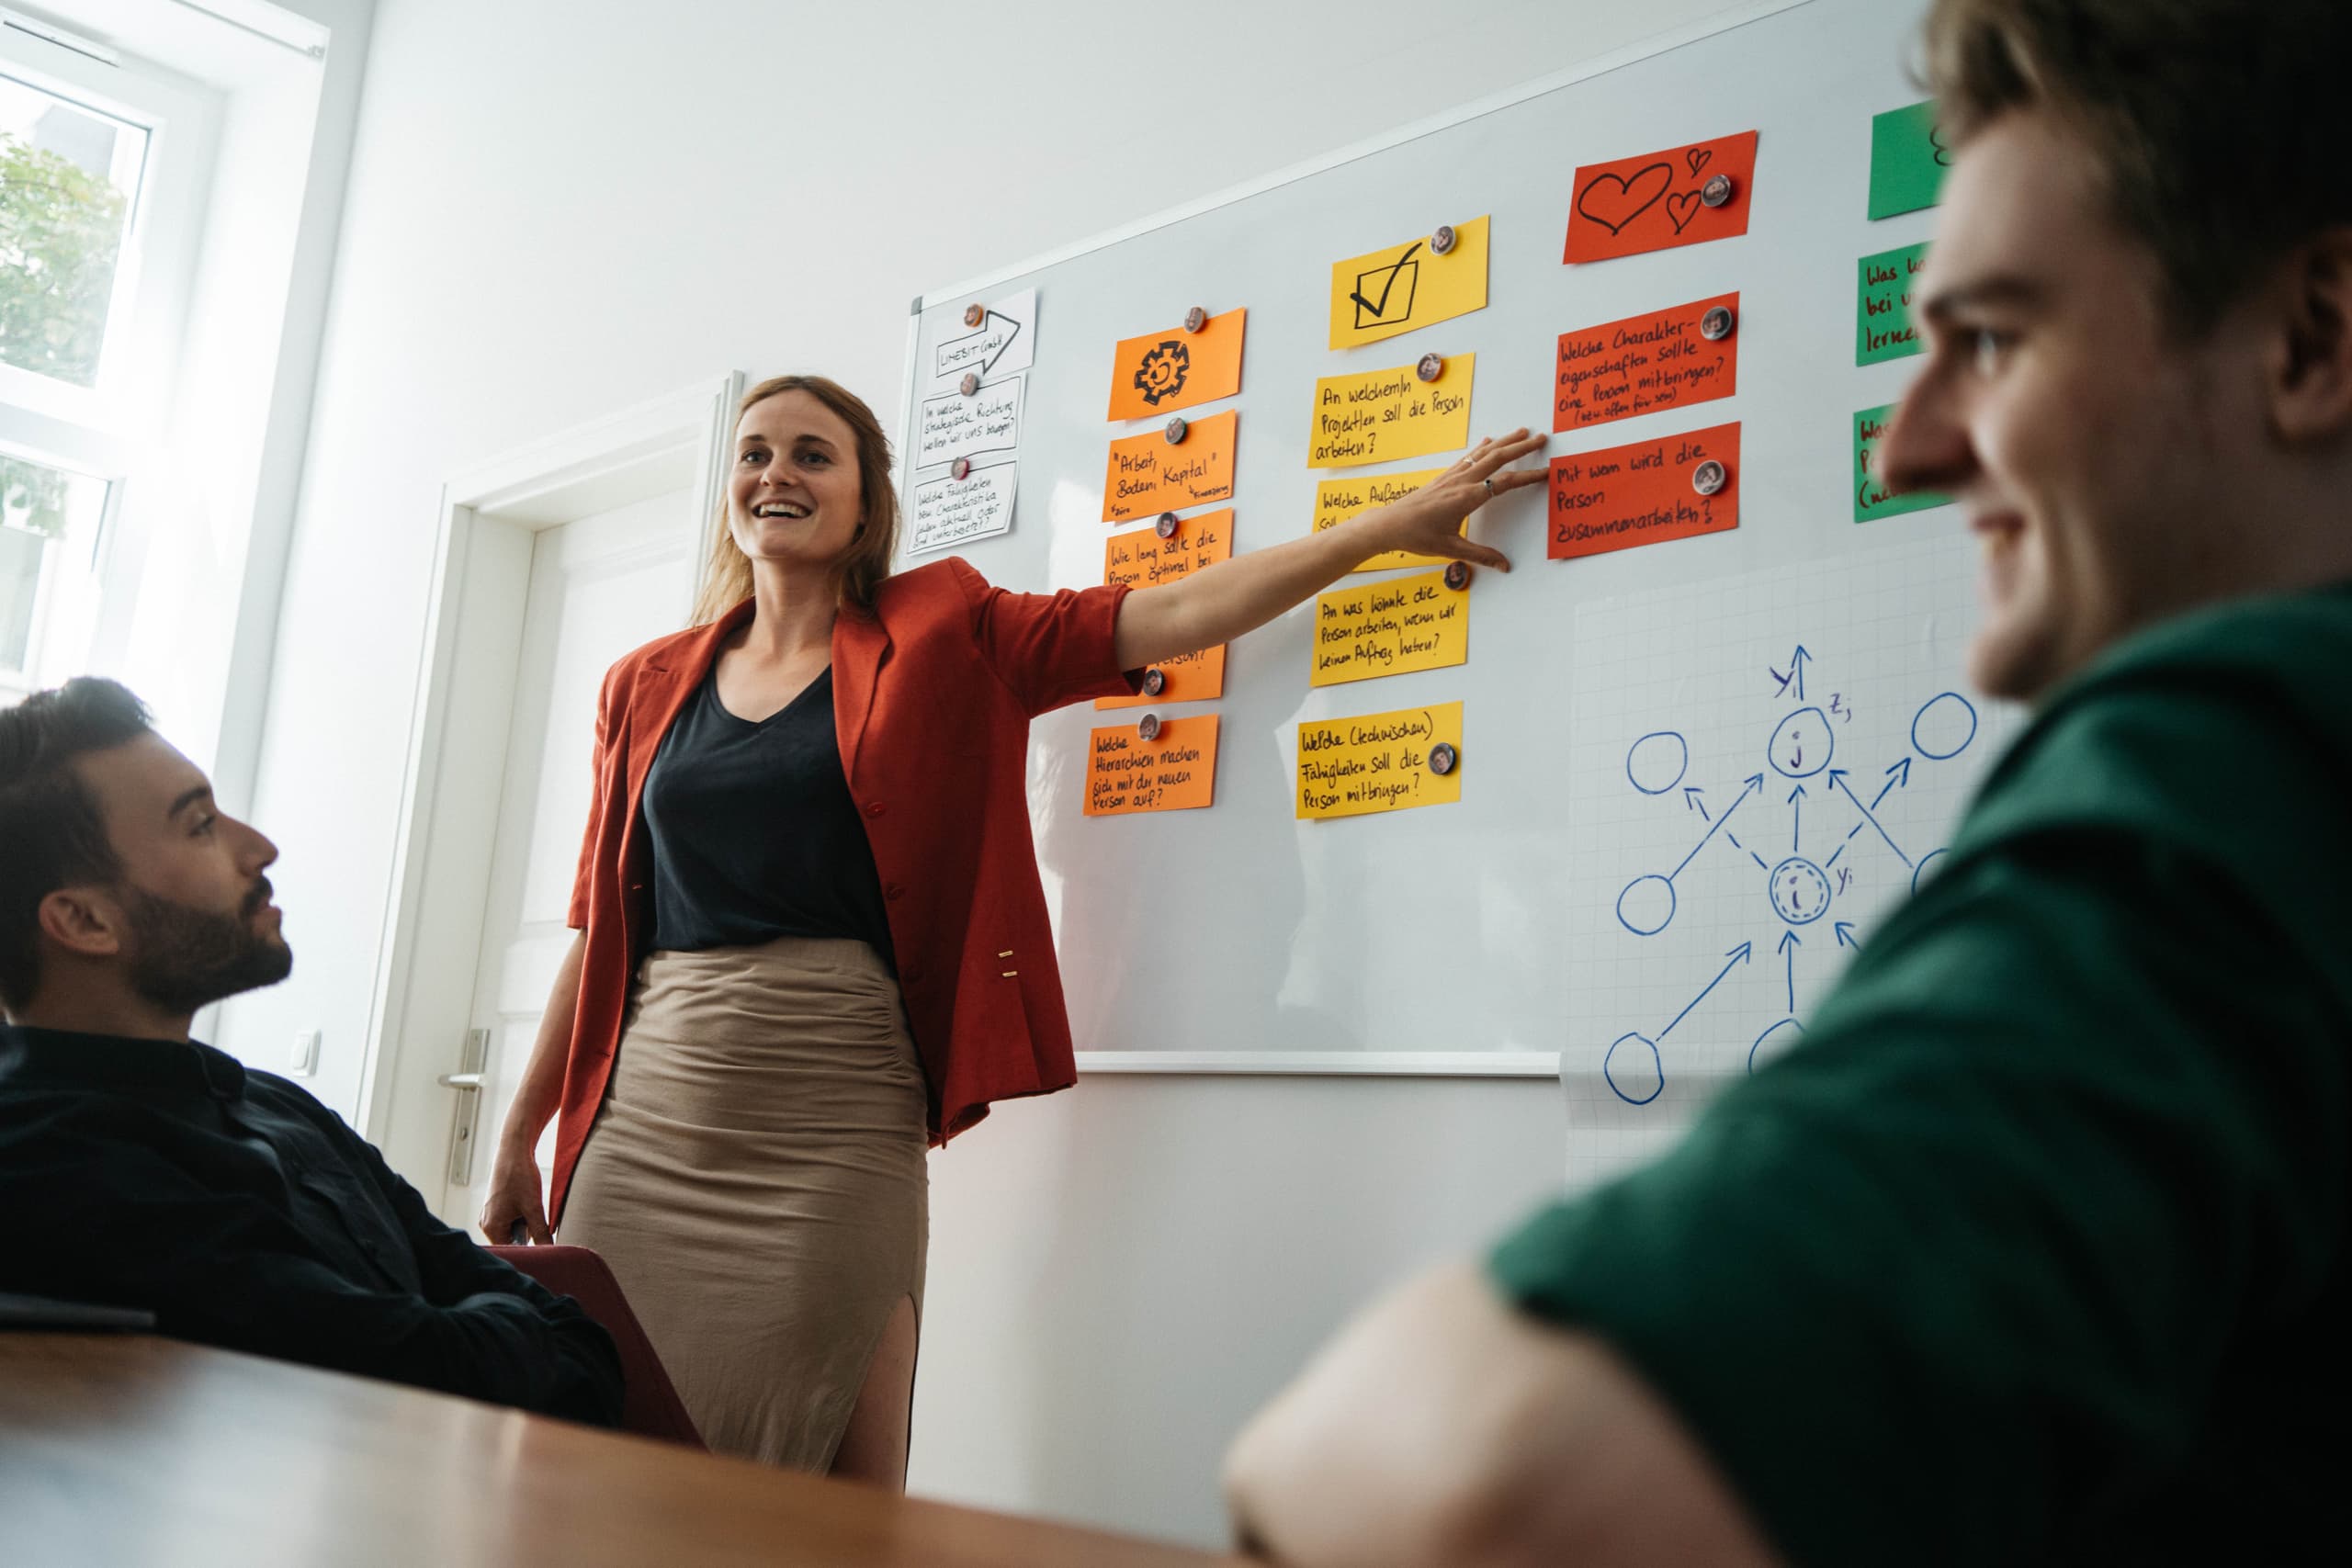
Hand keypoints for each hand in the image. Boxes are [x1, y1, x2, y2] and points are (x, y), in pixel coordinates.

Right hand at [479, 1142, 551, 1245]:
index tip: (542, 1247)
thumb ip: (541, 1233)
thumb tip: (551, 1251)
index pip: (510, 1251)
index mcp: (491, 1227)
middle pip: (511, 1241)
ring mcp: (490, 1214)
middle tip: (536, 1221)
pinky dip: (522, 1215)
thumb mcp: (534, 1207)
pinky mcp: (496, 1205)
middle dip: (527, 1235)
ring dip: (526, 1224)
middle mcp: (486, 1222)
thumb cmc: (520, 1176)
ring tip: (531, 1207)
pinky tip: (527, 1202)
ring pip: (513, 1229)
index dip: (528, 1251)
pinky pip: (511, 1219)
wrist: (514, 1150)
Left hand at [1359, 428, 1547, 570]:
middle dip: (1521, 447)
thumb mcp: (1450, 549)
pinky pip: (1468, 457)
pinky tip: (1488, 441)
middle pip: (1497, 458)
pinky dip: (1482, 448)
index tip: (1546, 472)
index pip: (1504, 483)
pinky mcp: (1444, 477)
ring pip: (1483, 453)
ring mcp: (1452, 477)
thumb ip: (1480, 556)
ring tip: (1522, 432)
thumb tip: (1504, 565)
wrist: (1389, 524)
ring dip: (1505, 441)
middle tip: (1542, 439)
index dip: (1527, 476)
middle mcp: (1461, 482)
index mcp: (1466, 498)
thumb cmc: (1417, 536)